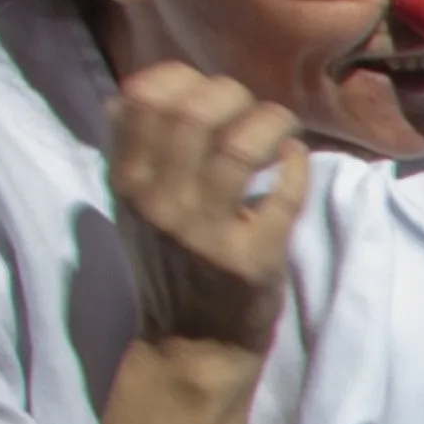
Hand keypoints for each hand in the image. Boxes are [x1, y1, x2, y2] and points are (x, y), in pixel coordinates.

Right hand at [110, 63, 317, 349]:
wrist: (192, 345)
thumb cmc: (169, 265)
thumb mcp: (133, 206)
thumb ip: (135, 151)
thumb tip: (142, 87)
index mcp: (127, 183)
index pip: (144, 99)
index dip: (183, 79)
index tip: (208, 91)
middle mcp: (159, 204)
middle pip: (192, 113)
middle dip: (232, 94)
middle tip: (251, 109)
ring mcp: (205, 233)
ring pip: (238, 147)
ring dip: (271, 122)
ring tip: (281, 128)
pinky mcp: (251, 260)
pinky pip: (283, 193)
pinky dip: (296, 163)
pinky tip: (294, 160)